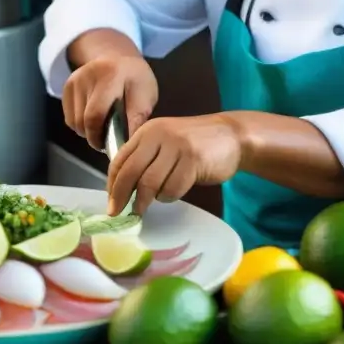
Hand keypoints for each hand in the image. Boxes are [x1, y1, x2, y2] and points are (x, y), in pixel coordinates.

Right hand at [62, 55, 157, 150]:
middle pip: (82, 121)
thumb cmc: (136, 79)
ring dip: (88, 131)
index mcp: (110, 75)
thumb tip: (128, 143)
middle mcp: (87, 75)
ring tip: (104, 127)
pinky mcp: (66, 86)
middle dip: (95, 136)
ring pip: (74, 122)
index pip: (95, 115)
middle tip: (109, 139)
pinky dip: (81, 124)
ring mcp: (74, 80)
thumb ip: (137, 118)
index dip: (100, 137)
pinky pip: (69, 117)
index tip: (111, 146)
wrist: (118, 56)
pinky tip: (95, 119)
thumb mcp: (146, 95)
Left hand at [106, 114, 243, 215]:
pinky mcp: (193, 160)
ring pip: (150, 183)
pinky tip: (173, 193)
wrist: (232, 136)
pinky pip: (172, 188)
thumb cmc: (197, 143)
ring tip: (145, 208)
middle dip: (121, 196)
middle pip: (131, 172)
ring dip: (145, 201)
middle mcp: (159, 135)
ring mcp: (176, 147)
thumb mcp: (166, 142)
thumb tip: (122, 188)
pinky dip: (168, 196)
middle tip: (118, 213)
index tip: (111, 202)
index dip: (112, 183)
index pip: (120, 159)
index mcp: (148, 131)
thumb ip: (146, 158)